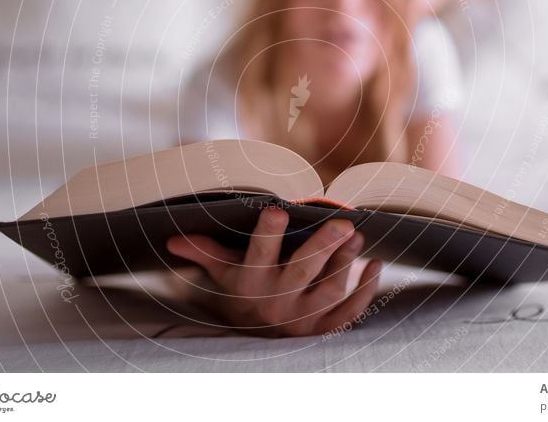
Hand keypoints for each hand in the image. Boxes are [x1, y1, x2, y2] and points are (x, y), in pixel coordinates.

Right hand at [166, 206, 381, 336]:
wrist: (258, 338)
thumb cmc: (243, 291)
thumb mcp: (223, 273)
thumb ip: (203, 252)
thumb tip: (172, 239)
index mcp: (252, 282)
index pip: (258, 256)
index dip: (267, 235)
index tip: (278, 210)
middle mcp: (278, 302)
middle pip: (302, 272)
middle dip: (323, 247)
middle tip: (343, 222)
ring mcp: (304, 317)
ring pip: (328, 291)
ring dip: (345, 265)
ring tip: (357, 238)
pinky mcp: (324, 327)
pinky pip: (348, 313)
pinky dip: (365, 292)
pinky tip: (375, 266)